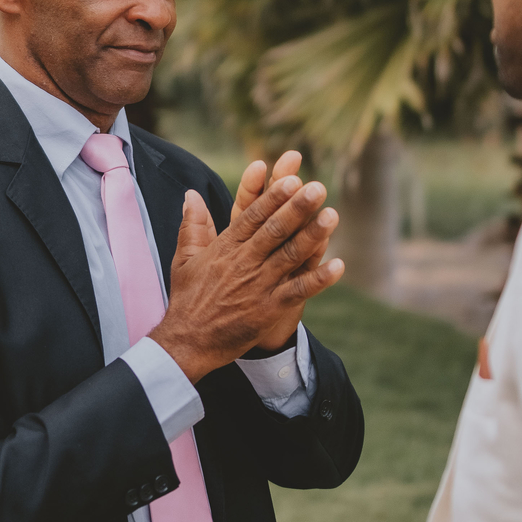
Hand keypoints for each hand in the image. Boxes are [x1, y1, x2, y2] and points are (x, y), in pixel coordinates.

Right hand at [152, 174, 343, 381]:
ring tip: (332, 216)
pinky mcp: (269, 308)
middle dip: (296, 208)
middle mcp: (243, 263)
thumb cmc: (188, 299)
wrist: (188, 342)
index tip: (291, 179)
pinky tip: (338, 265)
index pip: (252, 216)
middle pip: (274, 230)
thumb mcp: (184, 258)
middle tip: (317, 188)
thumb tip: (191, 194)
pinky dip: (318, 279)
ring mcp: (258, 285)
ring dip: (312, 235)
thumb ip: (193, 224)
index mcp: (225, 248)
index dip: (273, 197)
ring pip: (289, 255)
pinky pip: (298, 290)